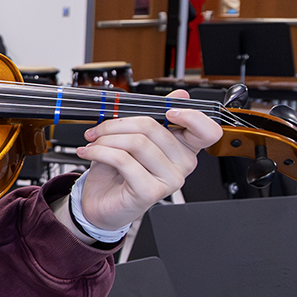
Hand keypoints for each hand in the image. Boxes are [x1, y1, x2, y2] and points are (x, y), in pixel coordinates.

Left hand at [71, 90, 223, 231]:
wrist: (101, 202)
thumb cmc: (117, 171)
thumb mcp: (133, 137)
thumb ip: (154, 116)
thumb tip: (179, 95)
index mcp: (184, 148)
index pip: (207, 131)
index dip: (192, 117)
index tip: (168, 111)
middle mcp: (182, 165)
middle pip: (154, 128)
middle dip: (118, 124)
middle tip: (99, 130)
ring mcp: (169, 180)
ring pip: (137, 143)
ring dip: (106, 139)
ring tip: (93, 143)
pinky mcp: (150, 191)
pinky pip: (123, 160)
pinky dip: (100, 152)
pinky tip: (89, 152)